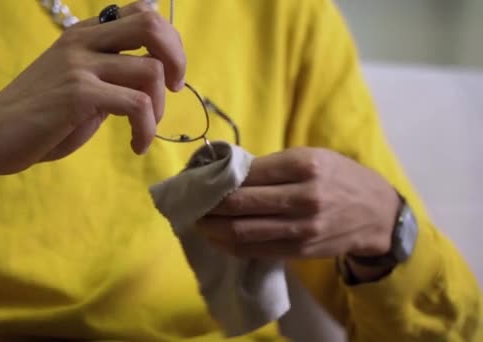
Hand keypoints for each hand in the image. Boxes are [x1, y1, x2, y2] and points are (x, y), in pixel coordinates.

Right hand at [0, 1, 185, 205]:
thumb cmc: (38, 115)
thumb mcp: (76, 83)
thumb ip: (108, 72)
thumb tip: (152, 75)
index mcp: (84, 34)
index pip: (141, 13)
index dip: (168, 40)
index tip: (168, 73)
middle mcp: (83, 41)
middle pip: (150, 25)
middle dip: (176, 58)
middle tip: (173, 88)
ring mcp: (79, 65)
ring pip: (150, 70)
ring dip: (159, 108)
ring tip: (144, 129)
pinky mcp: (78, 94)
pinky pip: (137, 105)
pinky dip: (145, 129)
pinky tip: (136, 145)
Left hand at [197, 147, 399, 262]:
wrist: (377, 213)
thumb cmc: (339, 178)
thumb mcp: (312, 157)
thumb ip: (272, 166)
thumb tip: (228, 173)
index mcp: (304, 166)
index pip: (247, 174)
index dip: (217, 178)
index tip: (199, 178)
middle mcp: (303, 197)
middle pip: (240, 204)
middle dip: (208, 204)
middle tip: (191, 202)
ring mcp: (302, 228)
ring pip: (243, 231)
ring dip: (213, 228)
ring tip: (198, 221)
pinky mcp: (300, 251)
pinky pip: (255, 250)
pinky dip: (230, 245)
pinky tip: (218, 238)